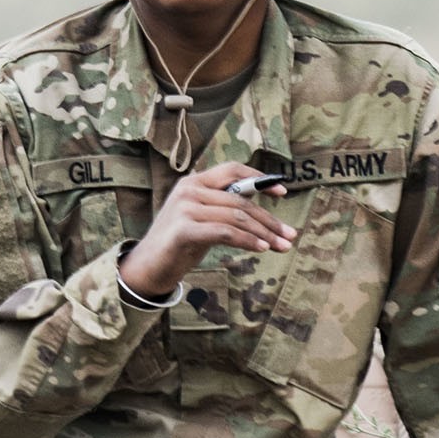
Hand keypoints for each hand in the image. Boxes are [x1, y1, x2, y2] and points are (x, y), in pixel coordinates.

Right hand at [118, 160, 297, 300]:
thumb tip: (260, 209)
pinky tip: (261, 248)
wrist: (148, 267)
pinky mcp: (184, 229)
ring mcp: (185, 208)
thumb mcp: (204, 219)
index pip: (233, 170)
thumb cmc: (180, 244)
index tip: (283, 193)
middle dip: (269, 219)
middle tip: (290, 235)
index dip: (260, 178)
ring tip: (281, 246)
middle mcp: (189, 189)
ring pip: (237, 216)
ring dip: (264, 233)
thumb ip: (225, 207)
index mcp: (195, 182)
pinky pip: (226, 232)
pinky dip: (247, 240)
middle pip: (241, 199)